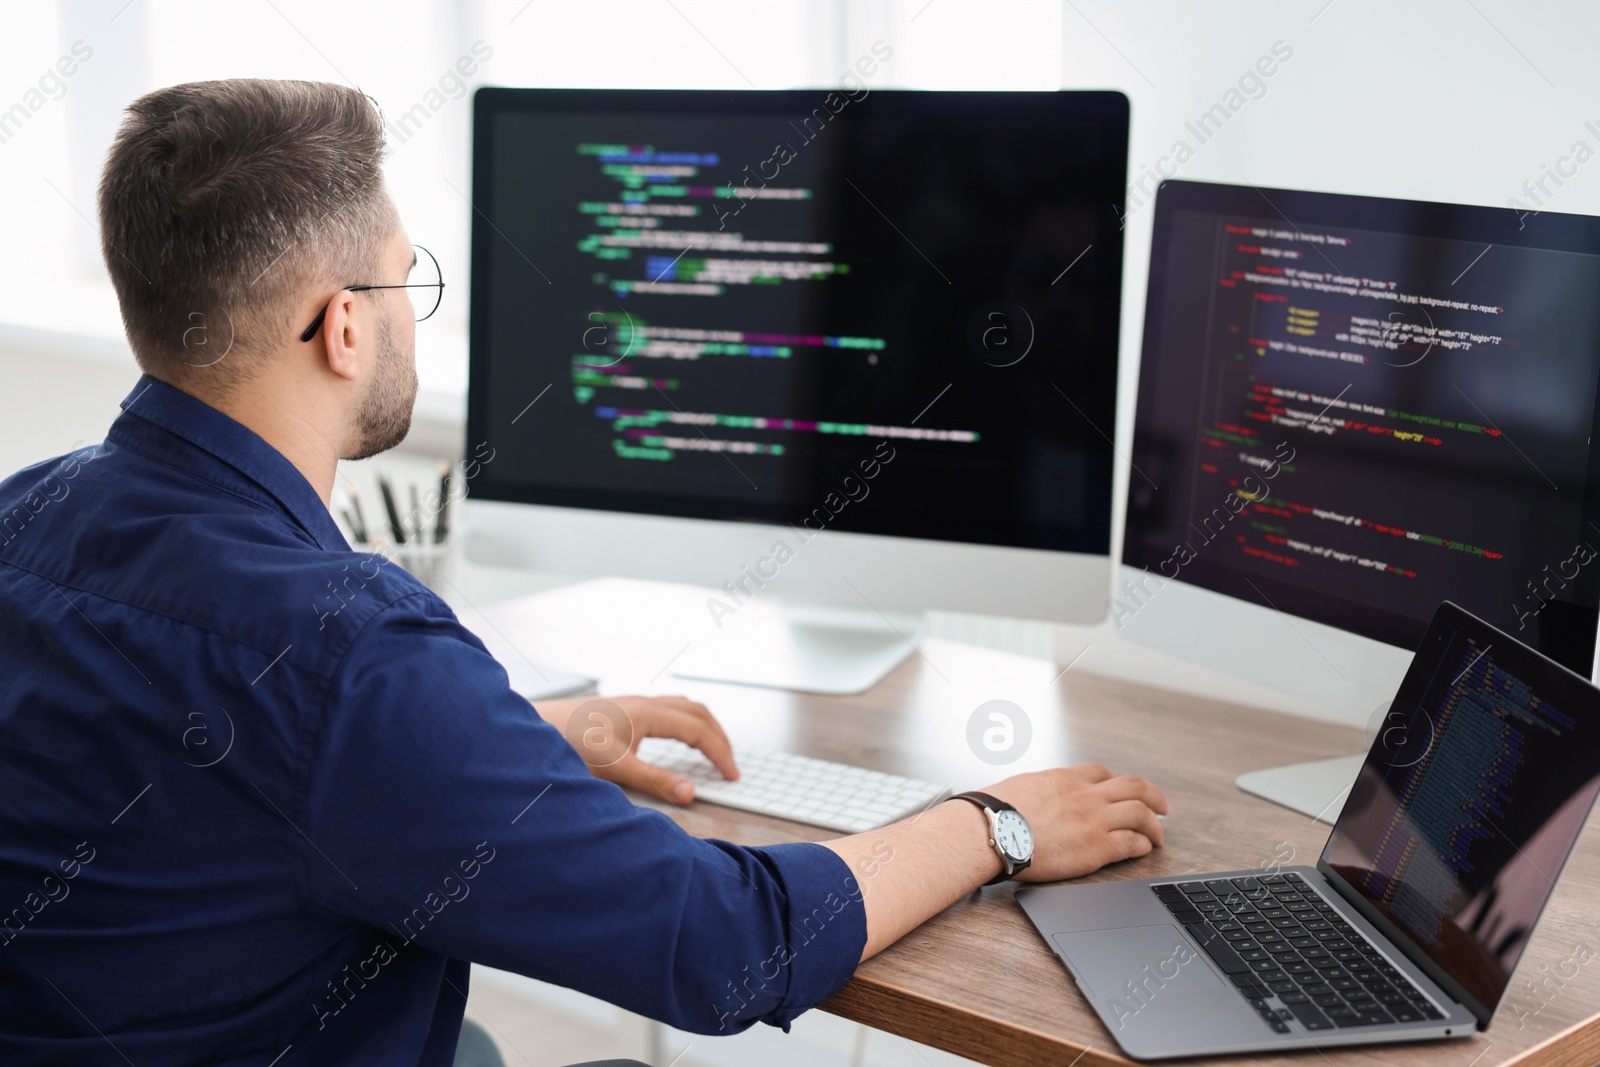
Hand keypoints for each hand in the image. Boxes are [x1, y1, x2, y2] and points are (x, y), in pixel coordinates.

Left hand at [535, 694, 738, 804]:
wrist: (536, 726)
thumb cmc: (569, 743)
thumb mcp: (615, 769)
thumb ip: (655, 781)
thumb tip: (690, 793)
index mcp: (649, 713)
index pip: (700, 730)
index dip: (720, 753)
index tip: (732, 775)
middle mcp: (645, 703)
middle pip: (698, 712)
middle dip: (720, 737)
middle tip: (731, 764)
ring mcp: (634, 704)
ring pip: (684, 707)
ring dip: (704, 727)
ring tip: (712, 750)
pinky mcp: (624, 710)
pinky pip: (669, 710)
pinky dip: (686, 724)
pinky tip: (676, 741)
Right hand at [982, 762, 1169, 882]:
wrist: (993, 830)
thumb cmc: (997, 812)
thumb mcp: (1022, 786)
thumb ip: (1040, 790)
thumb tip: (1035, 796)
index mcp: (1066, 779)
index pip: (1101, 774)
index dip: (1117, 783)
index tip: (1123, 791)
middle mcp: (1086, 796)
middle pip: (1134, 787)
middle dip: (1153, 796)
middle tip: (1162, 807)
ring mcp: (1094, 820)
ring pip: (1141, 814)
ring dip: (1154, 824)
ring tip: (1158, 833)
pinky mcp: (1096, 847)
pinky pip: (1131, 843)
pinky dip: (1143, 845)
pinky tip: (1144, 849)